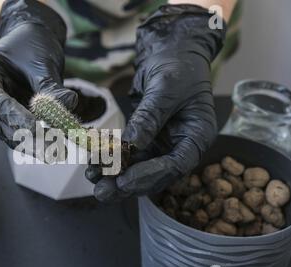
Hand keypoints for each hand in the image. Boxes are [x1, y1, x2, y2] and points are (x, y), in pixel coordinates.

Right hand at [0, 0, 76, 148]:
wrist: (32, 40)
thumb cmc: (31, 44)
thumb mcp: (41, 62)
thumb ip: (50, 86)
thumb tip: (68, 104)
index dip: (16, 118)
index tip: (38, 130)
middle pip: (2, 123)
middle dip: (28, 137)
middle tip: (53, 148)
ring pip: (11, 134)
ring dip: (35, 144)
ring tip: (58, 151)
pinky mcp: (8, 119)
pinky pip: (22, 133)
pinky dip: (39, 140)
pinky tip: (57, 146)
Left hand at [86, 4, 225, 201]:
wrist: (172, 51)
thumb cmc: (178, 65)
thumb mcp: (165, 88)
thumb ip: (149, 117)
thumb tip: (130, 144)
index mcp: (198, 136)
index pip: (176, 165)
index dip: (150, 175)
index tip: (124, 180)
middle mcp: (182, 145)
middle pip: (156, 174)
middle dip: (128, 184)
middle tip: (103, 191)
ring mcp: (163, 144)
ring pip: (139, 168)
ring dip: (115, 175)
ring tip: (93, 179)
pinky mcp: (147, 139)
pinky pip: (129, 155)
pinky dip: (112, 160)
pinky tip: (94, 165)